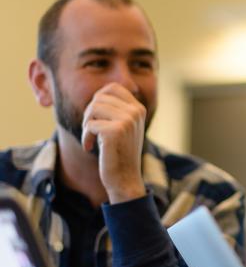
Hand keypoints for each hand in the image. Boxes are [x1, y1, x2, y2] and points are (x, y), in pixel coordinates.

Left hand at [82, 82, 146, 203]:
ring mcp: (127, 121)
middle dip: (89, 114)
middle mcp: (135, 112)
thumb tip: (99, 94)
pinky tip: (90, 147)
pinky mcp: (115, 132)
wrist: (125, 178)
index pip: (112, 88)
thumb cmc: (120, 152)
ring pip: (93, 108)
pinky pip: (90, 125)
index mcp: (138, 108)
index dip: (98, 99)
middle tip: (91, 130)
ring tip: (91, 138)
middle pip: (99, 98)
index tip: (97, 117)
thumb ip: (117, 109)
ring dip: (86, 124)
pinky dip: (86, 137)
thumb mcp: (124, 126)